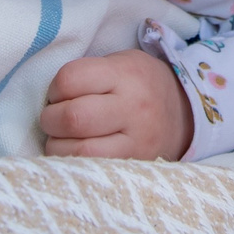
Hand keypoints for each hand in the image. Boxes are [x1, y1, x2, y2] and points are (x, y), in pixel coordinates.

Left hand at [40, 50, 191, 159]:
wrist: (184, 114)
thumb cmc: (138, 85)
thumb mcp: (120, 64)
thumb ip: (87, 75)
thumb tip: (48, 101)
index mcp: (125, 74)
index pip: (70, 79)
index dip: (54, 89)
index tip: (59, 94)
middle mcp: (133, 108)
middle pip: (72, 117)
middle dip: (50, 119)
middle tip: (55, 119)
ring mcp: (137, 142)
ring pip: (78, 151)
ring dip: (58, 146)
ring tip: (65, 138)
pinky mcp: (135, 166)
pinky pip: (91, 170)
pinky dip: (73, 163)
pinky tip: (76, 154)